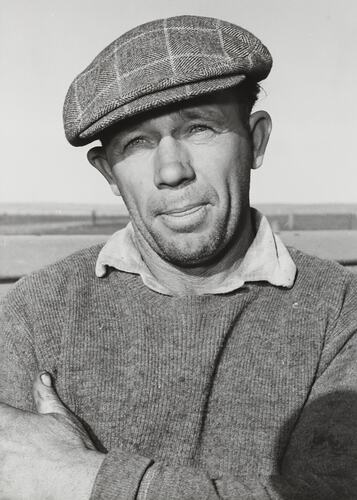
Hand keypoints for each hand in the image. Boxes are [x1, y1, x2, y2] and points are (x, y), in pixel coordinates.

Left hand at [0, 372, 104, 499]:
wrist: (78, 481)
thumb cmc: (71, 446)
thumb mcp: (60, 416)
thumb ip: (45, 395)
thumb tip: (41, 375)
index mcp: (10, 422)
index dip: (2, 414)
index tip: (8, 419)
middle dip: (3, 434)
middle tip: (14, 440)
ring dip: (2, 455)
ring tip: (13, 458)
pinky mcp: (1, 491)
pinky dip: (3, 479)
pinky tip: (13, 474)